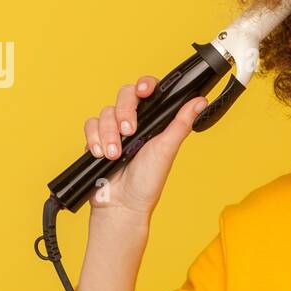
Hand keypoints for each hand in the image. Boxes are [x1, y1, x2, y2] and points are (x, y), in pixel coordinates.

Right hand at [83, 77, 207, 222]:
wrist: (122, 204)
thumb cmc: (148, 181)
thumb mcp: (167, 150)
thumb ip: (180, 124)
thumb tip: (200, 101)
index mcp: (154, 121)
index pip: (149, 92)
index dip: (145, 85)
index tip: (145, 90)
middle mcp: (134, 122)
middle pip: (124, 95)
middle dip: (125, 112)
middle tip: (129, 132)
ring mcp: (114, 130)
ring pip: (105, 112)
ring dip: (109, 133)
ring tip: (115, 155)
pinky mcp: (96, 139)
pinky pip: (90, 125)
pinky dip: (94, 138)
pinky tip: (100, 153)